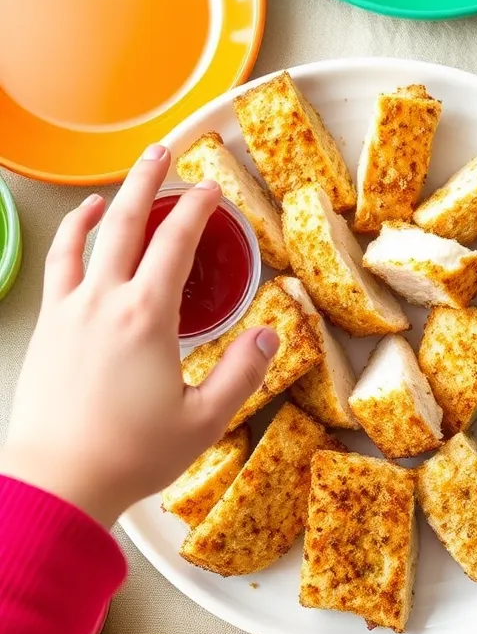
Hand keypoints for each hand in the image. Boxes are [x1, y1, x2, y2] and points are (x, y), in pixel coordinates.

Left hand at [0, 144, 277, 527]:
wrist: (58, 481)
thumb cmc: (130, 455)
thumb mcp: (204, 420)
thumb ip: (242, 374)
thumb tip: (272, 336)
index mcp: (146, 316)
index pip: (176, 242)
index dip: (198, 208)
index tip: (212, 189)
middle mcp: (103, 301)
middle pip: (125, 220)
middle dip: (148, 180)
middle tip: (164, 152)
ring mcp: (69, 311)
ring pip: (83, 238)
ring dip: (102, 204)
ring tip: (112, 191)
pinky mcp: (47, 329)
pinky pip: (59, 267)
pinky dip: (70, 241)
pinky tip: (77, 240)